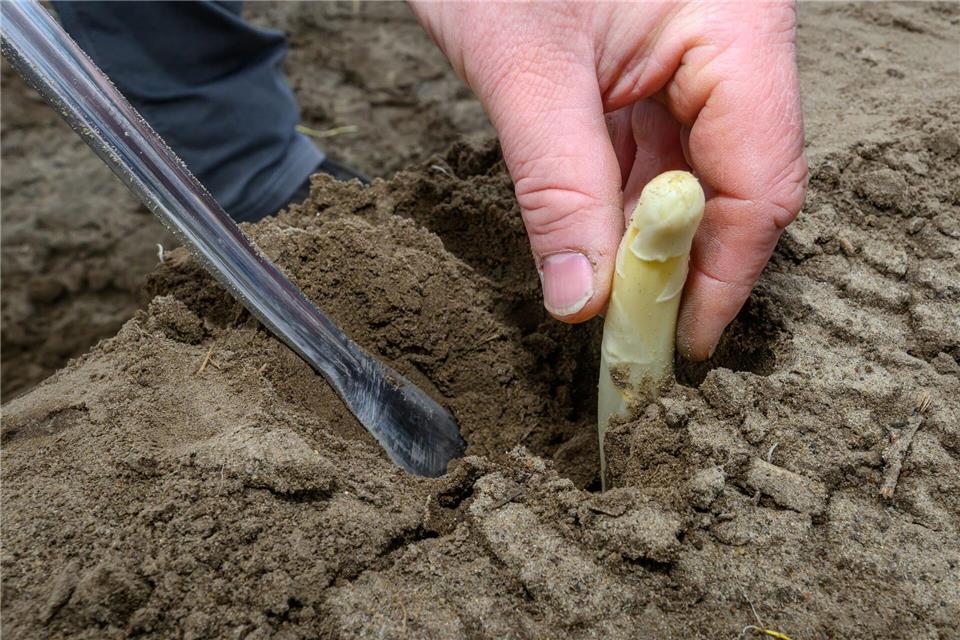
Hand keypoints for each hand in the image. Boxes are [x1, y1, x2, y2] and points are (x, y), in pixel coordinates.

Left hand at [411, 1, 807, 359]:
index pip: (760, 180)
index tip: (679, 342)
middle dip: (685, 264)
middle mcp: (731, 42)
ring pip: (693, 173)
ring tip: (612, 303)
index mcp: (736, 27)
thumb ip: (557, 188)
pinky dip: (623, 203)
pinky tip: (597, 245)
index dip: (725, 276)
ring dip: (650, 241)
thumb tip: (580, 298)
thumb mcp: (523, 71)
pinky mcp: (650, 63)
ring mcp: (692, 52)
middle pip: (737, 183)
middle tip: (637, 334)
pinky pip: (654, 150)